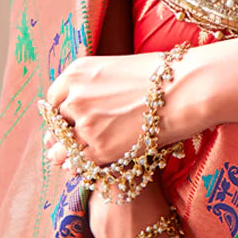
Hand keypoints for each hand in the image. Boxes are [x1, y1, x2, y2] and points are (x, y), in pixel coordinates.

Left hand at [42, 50, 210, 169]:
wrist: (185, 89)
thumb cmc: (159, 77)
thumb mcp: (115, 70)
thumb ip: (92, 88)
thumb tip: (77, 109)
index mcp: (77, 72)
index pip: (53, 100)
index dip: (63, 113)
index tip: (72, 121)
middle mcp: (75, 97)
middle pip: (55, 126)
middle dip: (66, 135)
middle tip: (81, 140)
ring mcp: (86, 124)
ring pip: (59, 150)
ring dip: (68, 154)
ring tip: (86, 154)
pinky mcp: (100, 149)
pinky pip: (77, 165)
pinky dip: (81, 167)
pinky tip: (94, 162)